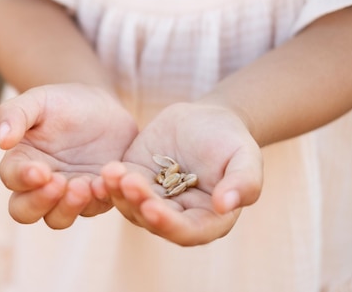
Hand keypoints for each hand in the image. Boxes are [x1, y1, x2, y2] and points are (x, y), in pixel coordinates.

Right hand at [0, 83, 137, 228]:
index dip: (23, 178)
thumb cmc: (61, 102)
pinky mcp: (95, 197)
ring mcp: (66, 195)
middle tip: (60, 182)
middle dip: (40, 202)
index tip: (41, 170)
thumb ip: (14, 113)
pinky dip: (99, 199)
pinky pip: (94, 208)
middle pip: (25, 212)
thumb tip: (2, 140)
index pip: (11, 179)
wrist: (100, 106)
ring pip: (58, 218)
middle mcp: (38, 186)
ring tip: (85, 184)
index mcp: (20, 161)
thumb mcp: (38, 100)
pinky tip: (107, 182)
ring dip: (69, 207)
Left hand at [100, 102, 262, 245]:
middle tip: (128, 182)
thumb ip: (243, 182)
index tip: (152, 207)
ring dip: (118, 193)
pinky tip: (106, 169)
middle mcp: (176, 216)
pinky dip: (110, 182)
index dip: (168, 224)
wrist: (206, 119)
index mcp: (208, 220)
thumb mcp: (245, 156)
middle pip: (152, 221)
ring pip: (130, 206)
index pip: (186, 232)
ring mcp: (152, 199)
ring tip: (113, 171)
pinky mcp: (135, 180)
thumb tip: (225, 205)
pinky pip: (118, 187)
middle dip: (138, 203)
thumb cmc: (231, 141)